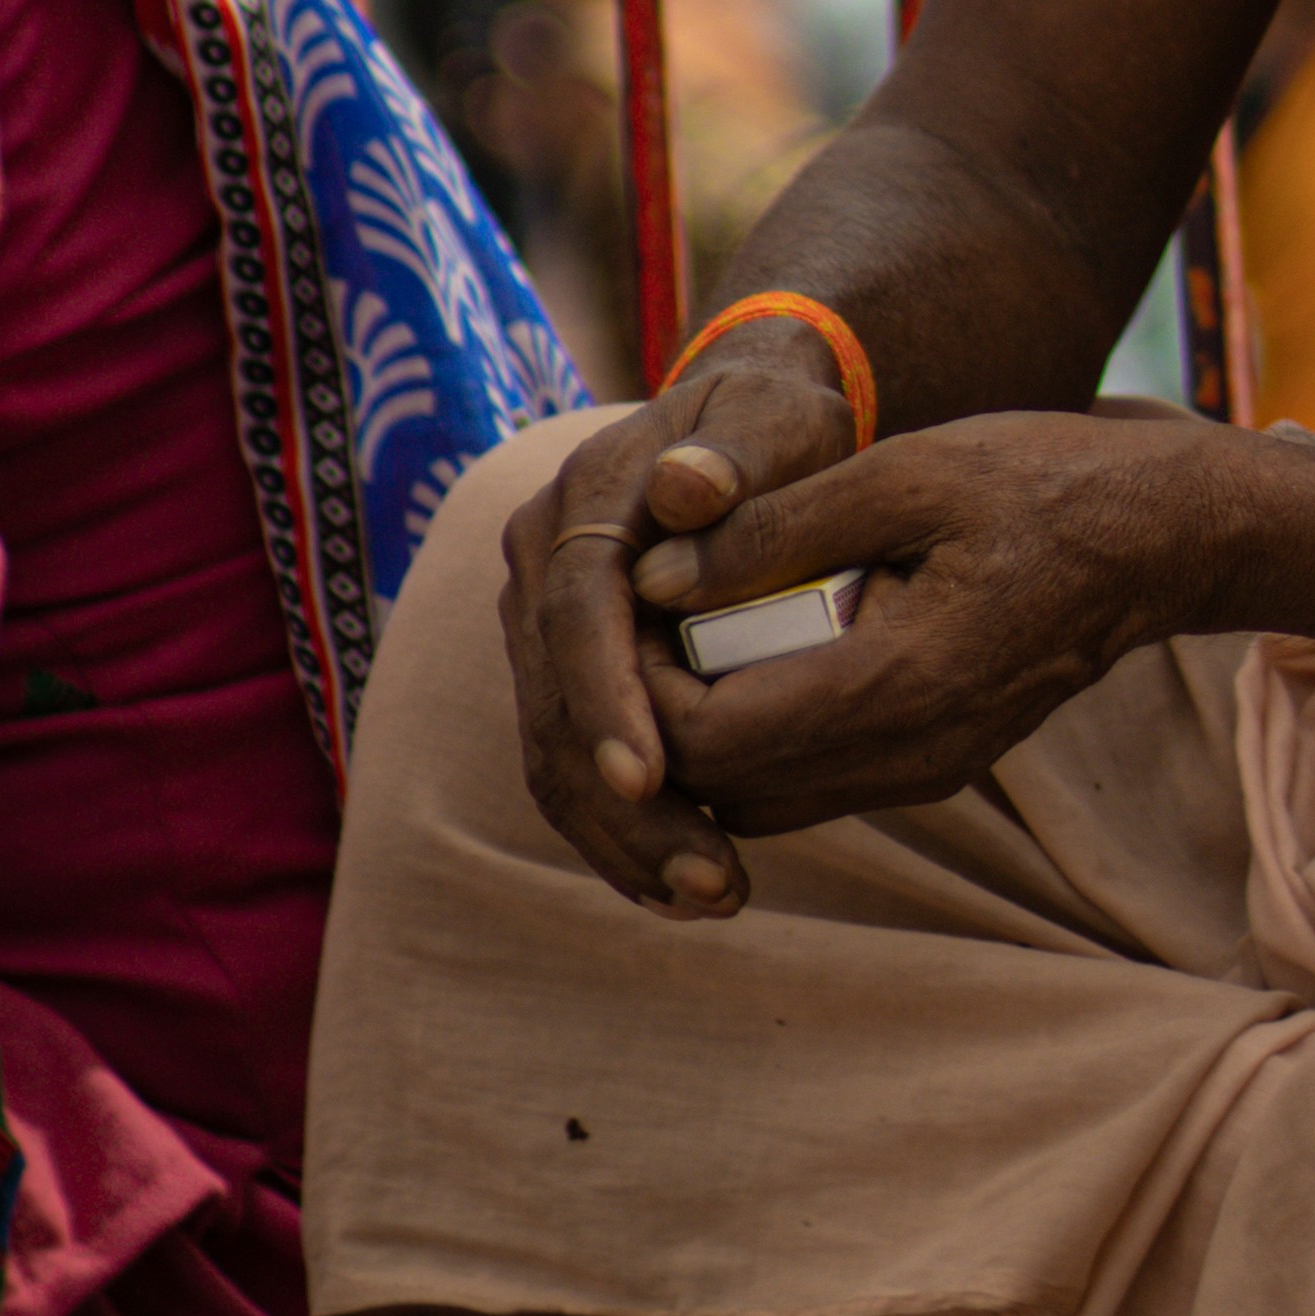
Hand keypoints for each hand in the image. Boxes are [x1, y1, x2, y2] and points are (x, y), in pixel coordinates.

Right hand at [501, 345, 862, 913]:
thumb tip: (686, 487)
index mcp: (582, 500)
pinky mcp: (559, 671)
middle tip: (711, 878)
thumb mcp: (777, 418)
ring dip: (622, 838)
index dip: (605, 695)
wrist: (737, 427)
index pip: (576, 608)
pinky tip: (679, 885)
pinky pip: (569, 763)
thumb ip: (741, 454)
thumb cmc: (773, 423)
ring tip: (711, 897)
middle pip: (555, 701)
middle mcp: (538, 563)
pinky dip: (617, 831)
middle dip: (623, 804)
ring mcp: (538, 622)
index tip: (650, 778)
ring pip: (552, 752)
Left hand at [628, 410, 1225, 899]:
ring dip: (714, 735)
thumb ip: (778, 526)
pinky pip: (815, 780)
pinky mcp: (937, 764)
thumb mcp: (909, 471)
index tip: (644, 601)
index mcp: (900, 683)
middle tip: (659, 617)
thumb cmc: (1042, 482)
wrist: (1162, 537)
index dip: (648, 687)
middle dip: (667, 719)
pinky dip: (767, 734)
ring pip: (765, 798)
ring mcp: (927, 771)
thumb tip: (655, 571)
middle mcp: (910, 757)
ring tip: (707, 627)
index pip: (713, 741)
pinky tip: (770, 644)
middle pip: (726, 788)